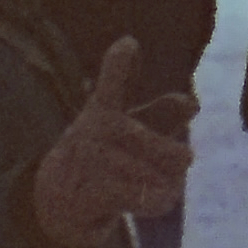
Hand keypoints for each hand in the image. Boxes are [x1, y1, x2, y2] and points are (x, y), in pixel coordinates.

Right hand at [34, 36, 193, 247]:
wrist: (55, 204)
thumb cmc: (103, 158)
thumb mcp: (131, 132)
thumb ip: (162, 115)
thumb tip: (192, 104)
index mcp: (104, 108)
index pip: (113, 81)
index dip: (121, 64)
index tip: (128, 43)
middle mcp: (95, 129)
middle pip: (176, 154)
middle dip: (176, 166)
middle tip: (156, 168)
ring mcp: (91, 160)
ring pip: (166, 178)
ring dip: (165, 188)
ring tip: (142, 187)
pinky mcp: (92, 191)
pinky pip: (150, 197)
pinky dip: (158, 201)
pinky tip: (150, 201)